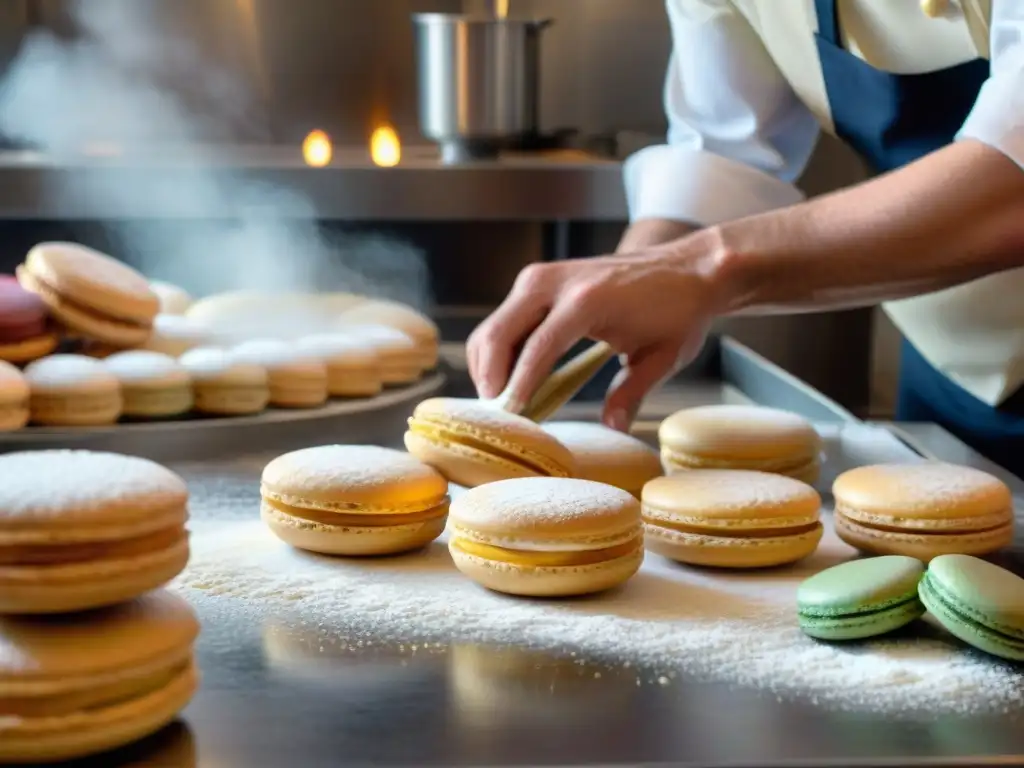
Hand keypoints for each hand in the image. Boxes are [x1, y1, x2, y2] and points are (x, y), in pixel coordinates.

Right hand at [467, 233, 731, 430]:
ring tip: (501, 402)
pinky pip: (502, 319)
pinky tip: (509, 379)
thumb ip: (631, 393)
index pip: (538, 347)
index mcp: (588, 300)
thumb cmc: (676, 311)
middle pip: (499, 333)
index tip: (510, 417)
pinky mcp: (536, 280)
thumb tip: (612, 427)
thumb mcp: (662, 358)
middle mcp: (556, 282)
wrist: (685, 267)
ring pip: (492, 326)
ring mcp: (541, 277)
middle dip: (490, 378)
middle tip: (497, 417)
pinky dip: (498, 351)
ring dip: (487, 366)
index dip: (519, 385)